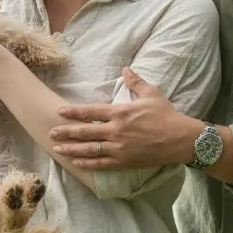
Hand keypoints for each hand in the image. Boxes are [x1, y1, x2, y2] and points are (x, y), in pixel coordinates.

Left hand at [49, 68, 202, 169]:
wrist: (181, 139)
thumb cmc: (167, 115)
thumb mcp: (152, 93)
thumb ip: (135, 82)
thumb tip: (125, 69)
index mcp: (120, 112)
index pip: (91, 112)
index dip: (73, 112)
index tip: (59, 112)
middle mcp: (116, 131)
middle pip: (85, 132)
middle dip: (66, 132)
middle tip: (51, 132)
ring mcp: (119, 148)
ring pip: (90, 149)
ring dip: (72, 149)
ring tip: (57, 148)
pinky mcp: (125, 161)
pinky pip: (102, 163)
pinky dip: (87, 163)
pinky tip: (76, 162)